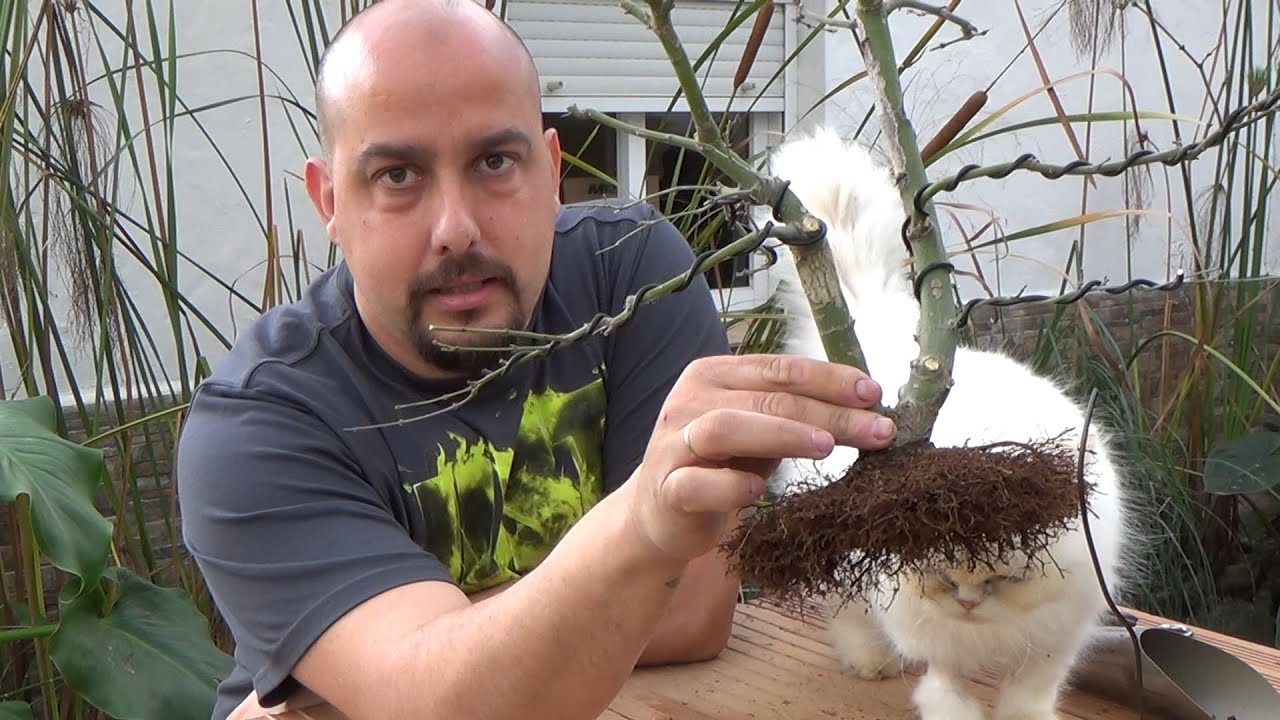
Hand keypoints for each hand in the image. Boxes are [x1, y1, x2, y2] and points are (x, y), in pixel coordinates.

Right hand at [627, 353, 894, 561]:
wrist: (660, 513)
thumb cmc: (720, 465)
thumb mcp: (758, 430)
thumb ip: (794, 412)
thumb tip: (868, 405)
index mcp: (714, 375)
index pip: (778, 368)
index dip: (829, 378)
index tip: (874, 393)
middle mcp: (689, 401)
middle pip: (765, 398)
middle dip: (827, 412)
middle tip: (877, 430)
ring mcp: (673, 444)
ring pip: (727, 428)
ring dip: (782, 434)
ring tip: (826, 447)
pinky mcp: (666, 490)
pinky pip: (697, 484)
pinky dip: (730, 486)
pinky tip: (759, 491)